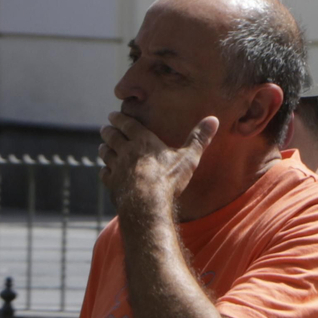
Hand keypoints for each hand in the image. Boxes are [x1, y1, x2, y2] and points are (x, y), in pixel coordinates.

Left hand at [99, 112, 217, 213]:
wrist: (147, 202)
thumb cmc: (169, 179)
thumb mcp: (188, 158)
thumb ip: (199, 139)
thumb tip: (214, 119)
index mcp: (143, 141)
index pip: (127, 124)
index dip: (120, 118)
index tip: (114, 115)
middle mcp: (126, 151)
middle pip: (112, 136)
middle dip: (108, 131)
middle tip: (106, 128)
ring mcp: (117, 167)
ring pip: (106, 153)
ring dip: (104, 148)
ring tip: (104, 146)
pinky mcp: (113, 183)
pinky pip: (105, 173)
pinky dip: (105, 170)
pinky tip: (107, 171)